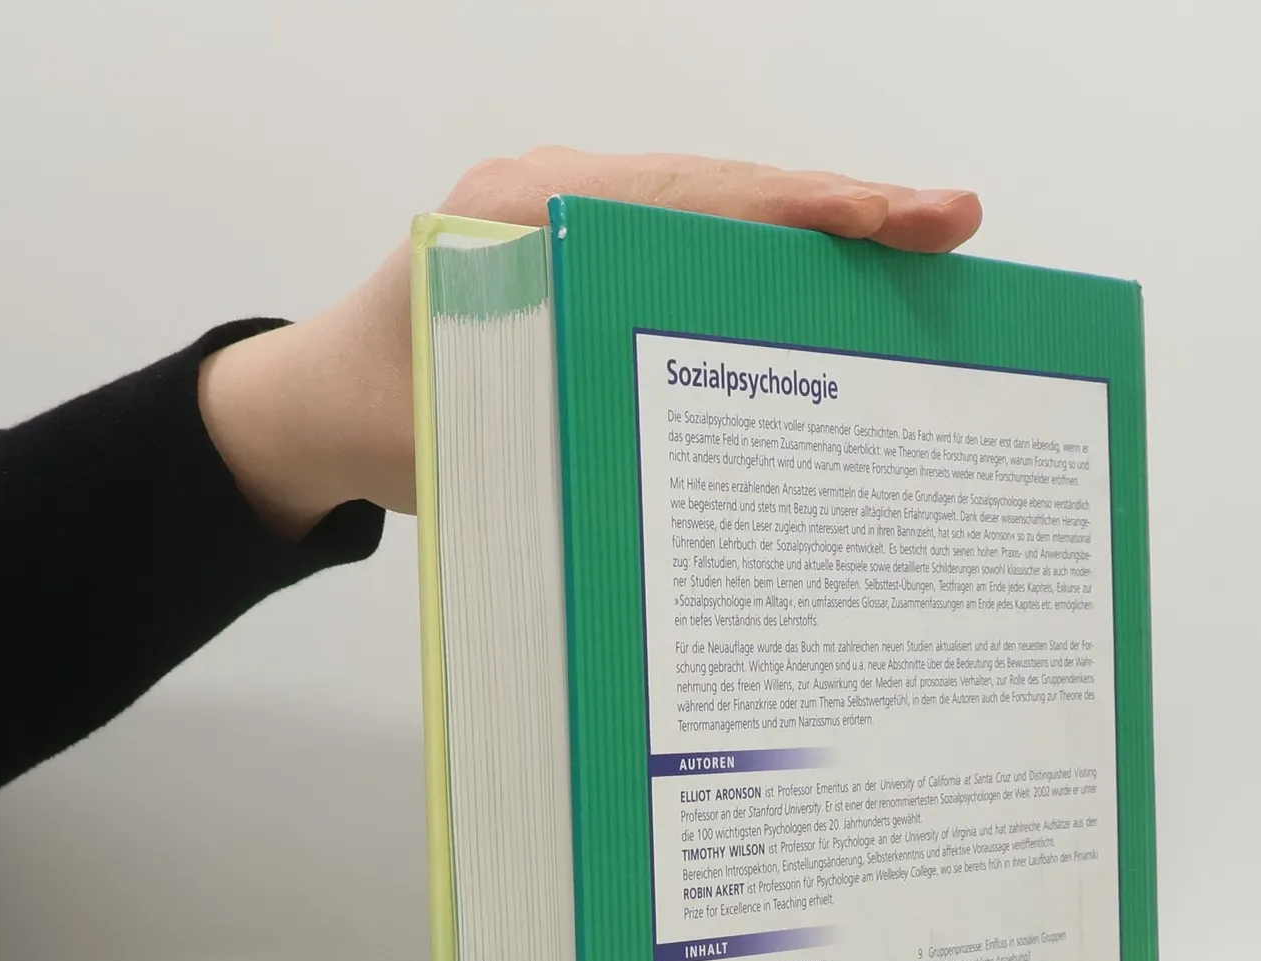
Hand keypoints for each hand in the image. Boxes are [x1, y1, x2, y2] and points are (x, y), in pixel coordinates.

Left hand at [198, 149, 982, 536]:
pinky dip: (765, 263)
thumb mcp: (465, 436)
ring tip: (920, 252)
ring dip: (816, 235)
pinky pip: (691, 244)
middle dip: (845, 211)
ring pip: (719, 213)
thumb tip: (691, 468)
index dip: (809, 212)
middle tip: (952, 224)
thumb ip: (561, 426)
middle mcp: (560, 193)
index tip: (903, 220)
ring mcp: (574, 214)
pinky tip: (832, 289)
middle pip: (729, 191)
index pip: (701, 200)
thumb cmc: (376, 418)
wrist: (309, 404)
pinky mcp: (583, 249)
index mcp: (533, 215)